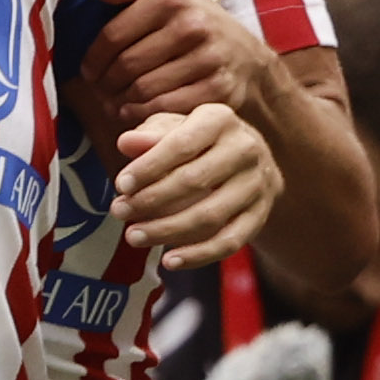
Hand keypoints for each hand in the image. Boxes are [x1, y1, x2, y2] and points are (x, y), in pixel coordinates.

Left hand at [83, 0, 276, 120]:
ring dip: (119, 101)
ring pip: (143, 89)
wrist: (247, 56)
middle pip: (127, 65)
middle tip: (98, 91)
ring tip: (111, 102)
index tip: (87, 71)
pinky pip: (166, 108)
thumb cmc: (196, 18)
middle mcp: (193, 26)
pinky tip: (133, 112)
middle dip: (105, 83)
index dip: (94, 58)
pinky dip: (142, 114)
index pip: (114, 35)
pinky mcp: (218, 90)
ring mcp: (208, 60)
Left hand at [108, 102, 280, 269]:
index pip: (180, 145)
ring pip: (210, 216)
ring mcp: (256, 185)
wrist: (248, 159)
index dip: (148, 167)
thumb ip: (150, 134)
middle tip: (119, 211)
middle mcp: (245, 149)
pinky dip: (198, 255)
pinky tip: (169, 260)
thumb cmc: (197, 139)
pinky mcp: (260, 216)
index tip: (121, 185)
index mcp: (219, 119)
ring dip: (167, 231)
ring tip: (134, 236)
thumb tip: (125, 143)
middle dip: (151, 200)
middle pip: (194, 182)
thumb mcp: (173, 126)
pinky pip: (230, 242)